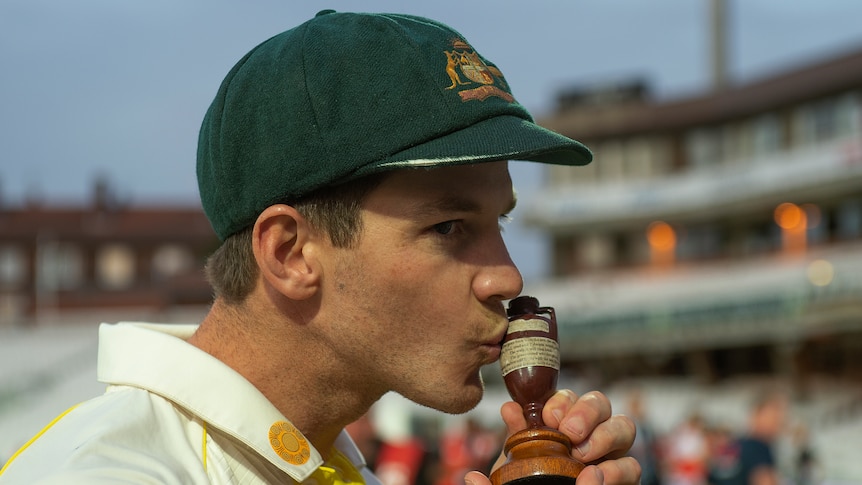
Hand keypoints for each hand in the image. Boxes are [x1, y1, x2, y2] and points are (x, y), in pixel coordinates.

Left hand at [464, 390, 639, 484]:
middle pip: (601, 403)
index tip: (548, 417)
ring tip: (582, 457)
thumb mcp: (519, 460)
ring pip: (625, 427)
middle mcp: (592, 431)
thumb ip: (516, 436)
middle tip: (569, 434)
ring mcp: (611, 453)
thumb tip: (510, 408)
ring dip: (605, 437)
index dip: (562, 402)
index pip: (570, 397)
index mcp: (564, 422)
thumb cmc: (530, 480)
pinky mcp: (625, 477)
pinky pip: (632, 466)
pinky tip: (594, 477)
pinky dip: (616, 470)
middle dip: (586, 412)